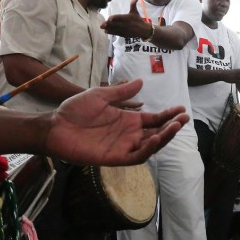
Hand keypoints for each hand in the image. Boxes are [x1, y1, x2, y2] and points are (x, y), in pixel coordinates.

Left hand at [43, 80, 187, 164]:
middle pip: (157, 132)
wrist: (55, 126)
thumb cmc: (75, 110)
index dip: (168, 115)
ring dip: (164, 137)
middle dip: (172, 126)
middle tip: (184, 118)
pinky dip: (148, 149)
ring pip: (150, 145)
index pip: (154, 119)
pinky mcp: (115, 157)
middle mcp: (129, 134)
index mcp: (128, 119)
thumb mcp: (100, 95)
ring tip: (174, 127)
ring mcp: (123, 146)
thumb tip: (141, 82)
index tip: (181, 109)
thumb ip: (121, 91)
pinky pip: (136, 156)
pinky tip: (155, 139)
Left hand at [101, 0, 149, 39]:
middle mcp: (125, 24)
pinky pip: (117, 33)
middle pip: (116, 24)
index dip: (115, 18)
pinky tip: (106, 31)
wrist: (143, 30)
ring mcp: (124, 30)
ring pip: (115, 29)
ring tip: (102, 28)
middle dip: (109, 24)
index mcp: (127, 18)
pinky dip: (111, 32)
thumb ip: (133, 4)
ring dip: (108, 29)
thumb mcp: (135, 12)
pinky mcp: (124, 34)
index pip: (120, 18)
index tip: (109, 19)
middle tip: (102, 24)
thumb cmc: (138, 20)